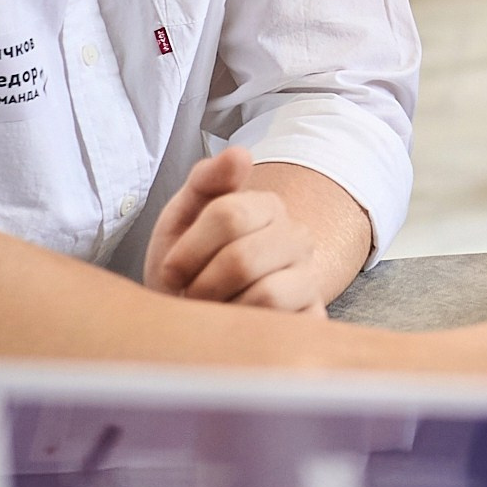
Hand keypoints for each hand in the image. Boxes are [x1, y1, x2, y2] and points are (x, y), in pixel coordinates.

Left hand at [142, 147, 329, 313]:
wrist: (196, 317)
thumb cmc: (187, 268)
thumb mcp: (182, 220)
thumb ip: (206, 182)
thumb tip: (240, 155)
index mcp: (268, 207)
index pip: (229, 215)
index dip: (188, 250)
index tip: (174, 268)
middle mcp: (298, 239)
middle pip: (242, 259)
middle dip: (203, 284)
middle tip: (192, 293)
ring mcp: (310, 281)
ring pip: (267, 294)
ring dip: (224, 310)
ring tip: (214, 310)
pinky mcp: (313, 321)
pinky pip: (281, 327)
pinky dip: (245, 331)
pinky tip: (235, 327)